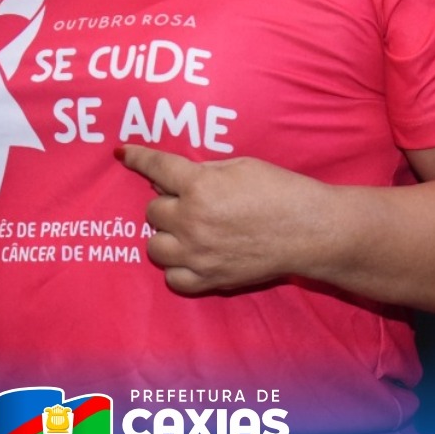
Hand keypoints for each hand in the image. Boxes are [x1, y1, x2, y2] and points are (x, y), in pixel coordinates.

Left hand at [115, 145, 322, 293]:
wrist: (310, 230)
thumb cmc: (280, 190)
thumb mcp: (239, 165)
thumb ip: (201, 171)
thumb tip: (169, 178)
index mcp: (199, 186)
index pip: (155, 167)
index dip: (137, 157)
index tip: (124, 153)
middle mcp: (192, 221)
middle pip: (152, 210)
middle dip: (167, 203)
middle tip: (189, 201)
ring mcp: (198, 254)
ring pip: (154, 246)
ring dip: (167, 235)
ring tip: (188, 230)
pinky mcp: (210, 279)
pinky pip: (173, 278)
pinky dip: (177, 267)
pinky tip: (192, 256)